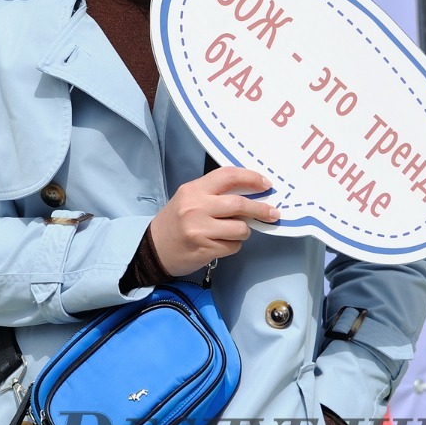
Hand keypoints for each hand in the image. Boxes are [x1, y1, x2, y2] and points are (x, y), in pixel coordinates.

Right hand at [149, 167, 278, 276]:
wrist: (153, 249)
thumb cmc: (175, 222)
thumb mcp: (189, 199)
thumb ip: (215, 194)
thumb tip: (251, 194)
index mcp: (193, 190)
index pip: (228, 176)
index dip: (251, 178)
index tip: (266, 184)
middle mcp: (196, 207)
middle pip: (239, 204)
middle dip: (260, 209)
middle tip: (272, 213)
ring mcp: (200, 229)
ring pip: (240, 228)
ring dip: (243, 232)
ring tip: (232, 232)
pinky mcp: (205, 248)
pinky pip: (233, 246)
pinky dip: (233, 245)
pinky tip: (221, 244)